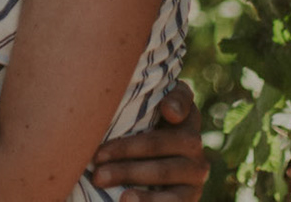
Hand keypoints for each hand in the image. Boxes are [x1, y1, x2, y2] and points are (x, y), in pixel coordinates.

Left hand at [87, 80, 209, 201]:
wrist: (144, 169)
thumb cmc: (136, 131)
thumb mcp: (141, 112)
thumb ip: (150, 100)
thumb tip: (171, 112)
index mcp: (184, 116)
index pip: (183, 102)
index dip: (177, 104)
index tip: (167, 112)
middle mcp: (194, 144)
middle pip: (160, 144)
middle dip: (126, 152)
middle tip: (96, 162)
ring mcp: (195, 173)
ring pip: (163, 174)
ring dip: (133, 179)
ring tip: (108, 187)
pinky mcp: (189, 198)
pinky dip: (148, 201)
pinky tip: (125, 200)